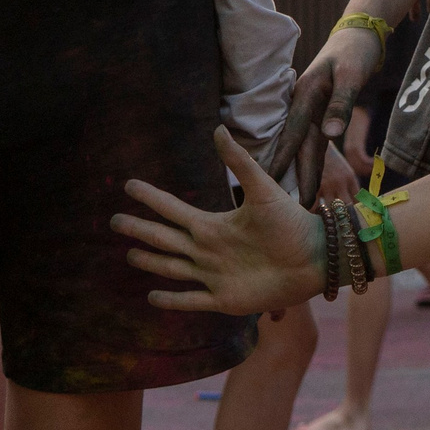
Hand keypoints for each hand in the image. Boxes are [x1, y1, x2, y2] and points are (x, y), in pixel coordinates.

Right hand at [115, 127, 325, 316]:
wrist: (316, 256)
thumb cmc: (292, 222)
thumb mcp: (263, 189)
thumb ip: (240, 163)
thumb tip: (218, 129)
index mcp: (215, 225)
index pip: (173, 210)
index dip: (151, 199)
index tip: (128, 185)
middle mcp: (209, 250)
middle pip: (163, 238)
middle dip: (139, 229)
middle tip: (112, 221)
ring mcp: (214, 276)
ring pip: (172, 268)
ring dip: (150, 262)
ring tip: (129, 255)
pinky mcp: (223, 299)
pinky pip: (191, 300)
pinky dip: (171, 300)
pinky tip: (152, 297)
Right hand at [263, 24, 382, 204]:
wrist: (359, 36)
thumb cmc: (355, 52)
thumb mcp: (351, 74)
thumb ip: (341, 103)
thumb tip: (330, 135)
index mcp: (307, 95)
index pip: (293, 134)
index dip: (282, 160)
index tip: (270, 184)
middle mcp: (305, 106)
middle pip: (299, 147)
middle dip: (294, 177)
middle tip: (290, 208)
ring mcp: (312, 110)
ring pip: (306, 147)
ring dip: (303, 173)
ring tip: (299, 201)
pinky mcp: (322, 114)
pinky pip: (315, 142)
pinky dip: (312, 160)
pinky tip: (308, 178)